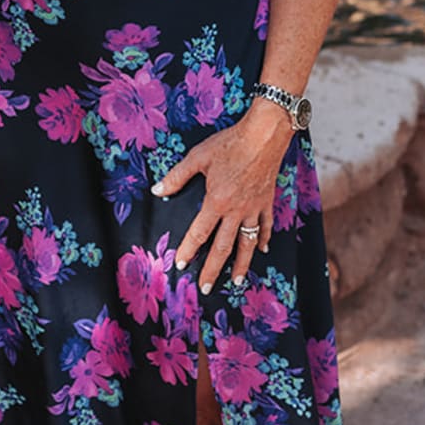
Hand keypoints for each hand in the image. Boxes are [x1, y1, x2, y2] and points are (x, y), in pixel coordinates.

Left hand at [151, 102, 286, 287]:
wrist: (264, 136)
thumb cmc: (230, 144)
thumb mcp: (198, 157)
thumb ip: (177, 176)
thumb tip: (157, 190)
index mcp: (216, 201)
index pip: (199, 232)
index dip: (189, 249)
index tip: (181, 265)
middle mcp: (236, 210)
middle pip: (223, 247)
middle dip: (213, 269)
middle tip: (206, 288)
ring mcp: (254, 208)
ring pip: (247, 243)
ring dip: (241, 264)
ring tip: (235, 282)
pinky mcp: (267, 202)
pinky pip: (265, 226)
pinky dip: (263, 238)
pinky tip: (261, 249)